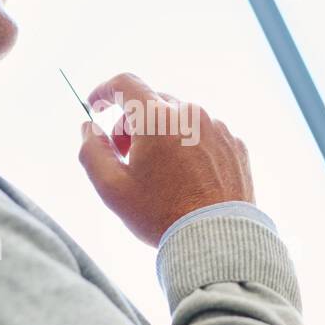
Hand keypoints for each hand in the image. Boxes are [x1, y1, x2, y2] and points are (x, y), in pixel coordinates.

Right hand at [77, 72, 253, 246]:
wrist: (217, 241)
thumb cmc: (161, 215)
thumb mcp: (111, 188)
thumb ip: (92, 150)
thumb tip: (90, 127)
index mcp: (157, 118)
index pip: (125, 83)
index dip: (105, 91)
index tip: (96, 106)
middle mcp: (190, 113)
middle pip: (152, 103)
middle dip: (132, 124)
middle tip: (125, 156)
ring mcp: (217, 127)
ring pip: (179, 118)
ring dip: (162, 135)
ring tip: (159, 172)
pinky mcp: (235, 144)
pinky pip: (204, 134)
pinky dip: (189, 146)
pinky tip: (186, 177)